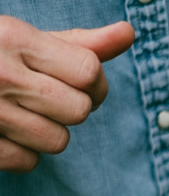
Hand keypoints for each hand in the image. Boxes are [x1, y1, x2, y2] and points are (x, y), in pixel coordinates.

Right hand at [0, 16, 134, 172]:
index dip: (94, 84)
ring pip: (58, 141)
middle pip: (79, 111)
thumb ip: (79, 43)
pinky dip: (22, 152)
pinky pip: (28, 162)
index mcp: (13, 38)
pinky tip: (4, 132)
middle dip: (71, 108)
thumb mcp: (24, 38)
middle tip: (46, 98)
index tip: (79, 83)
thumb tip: (129, 33)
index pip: (89, 72)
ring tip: (22, 113)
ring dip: (47, 132)